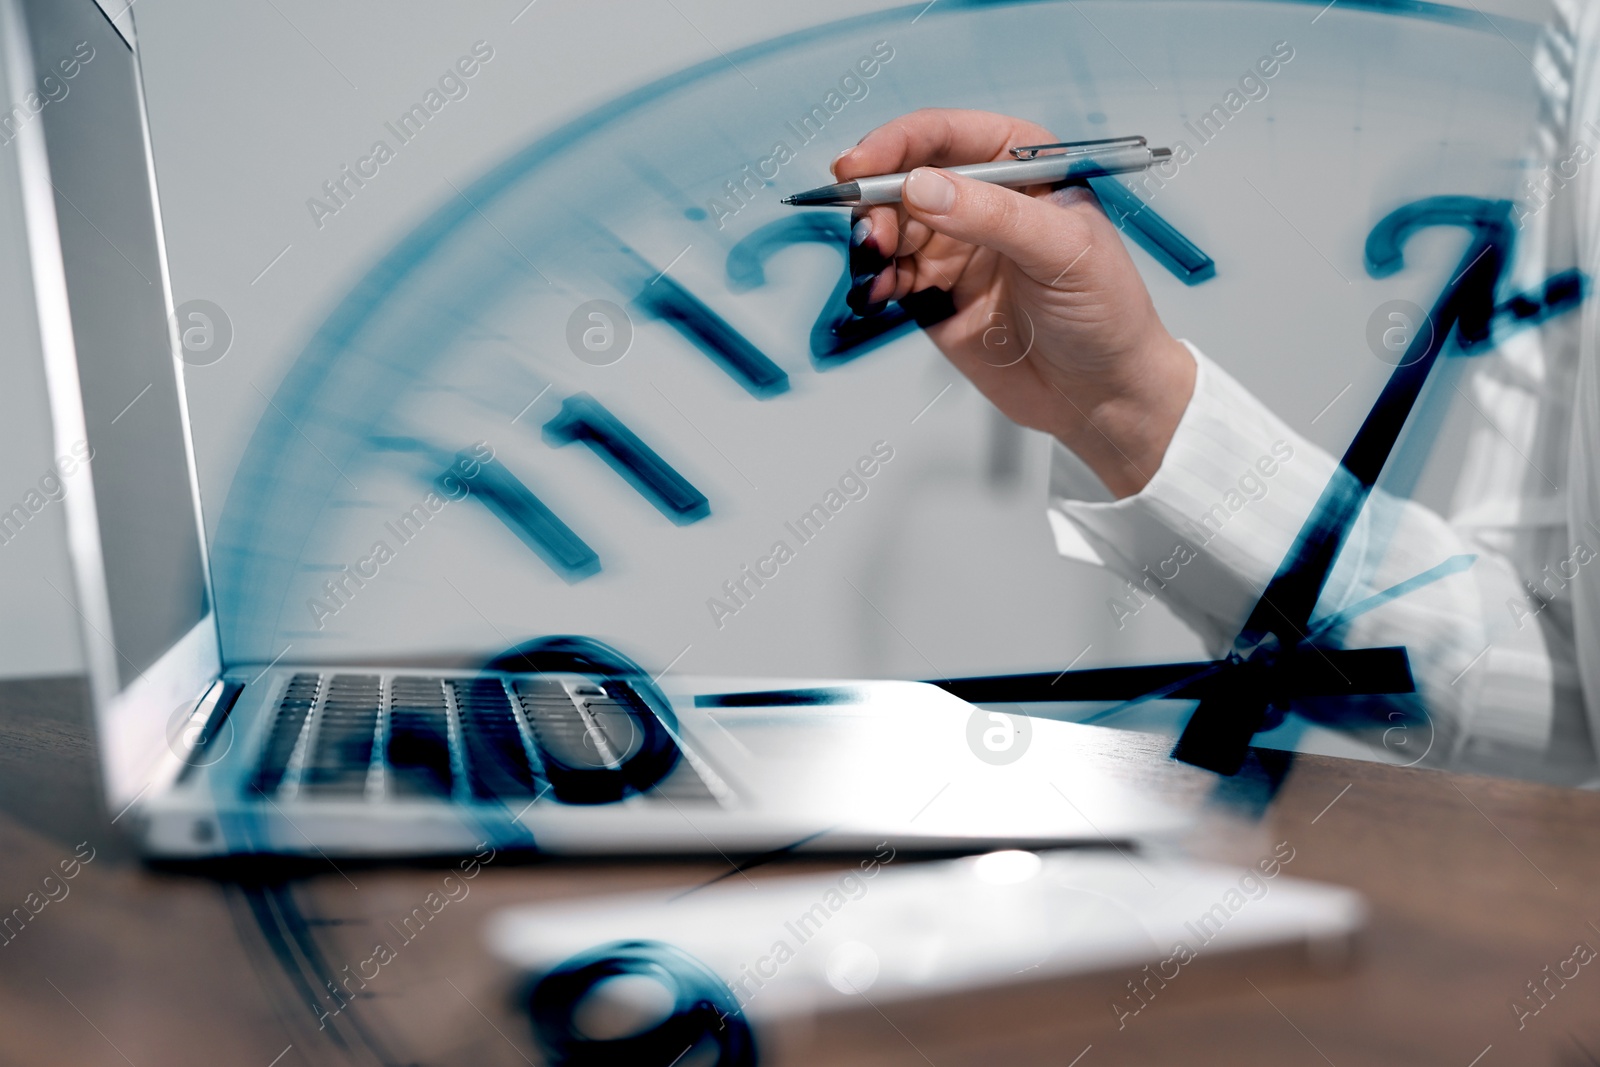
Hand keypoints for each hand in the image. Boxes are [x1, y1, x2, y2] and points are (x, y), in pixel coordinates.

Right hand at [834, 108, 1194, 496]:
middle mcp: (980, 198)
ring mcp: (954, 245)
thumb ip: (992, 215)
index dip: (897, 143)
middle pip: (904, 177)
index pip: (946, 135)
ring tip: (877, 269)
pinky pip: (888, 275)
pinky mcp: (934, 293)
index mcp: (1019, 164)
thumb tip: (922, 188)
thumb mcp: (1062, 251)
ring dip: (872, 242)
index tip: (860, 166)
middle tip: (872, 233)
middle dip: (877, 199)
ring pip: (889, 226)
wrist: (1101, 393)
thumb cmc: (1107, 311)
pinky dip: (874, 281)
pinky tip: (878, 293)